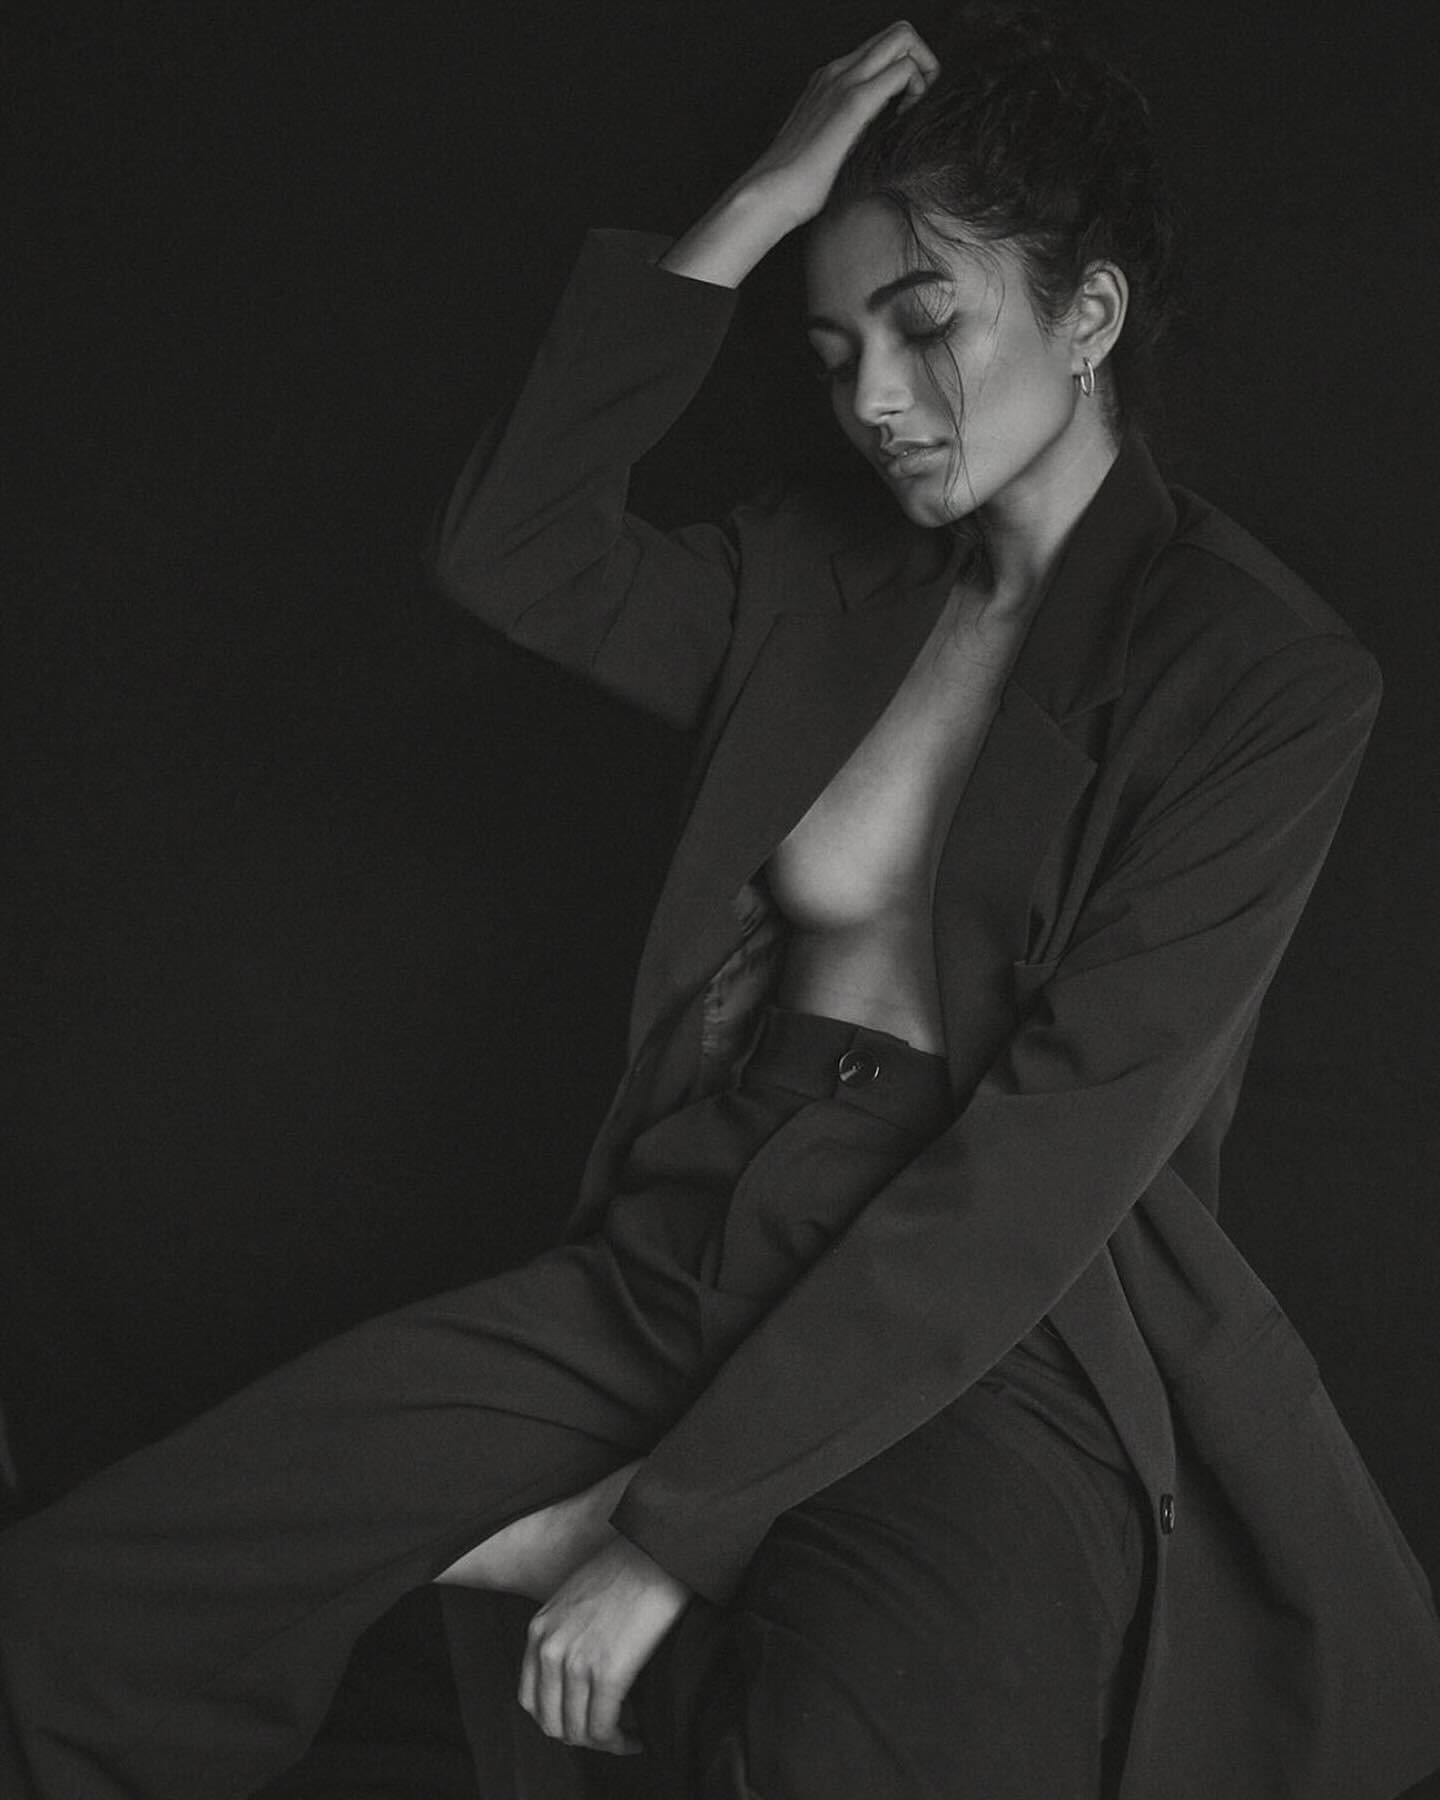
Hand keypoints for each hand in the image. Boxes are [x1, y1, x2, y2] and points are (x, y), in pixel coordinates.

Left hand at [518, 1535, 690, 1754]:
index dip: (558, 1720)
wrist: (656, 1552)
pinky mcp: (608, 1671)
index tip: (584, 1722)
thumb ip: (565, 1632)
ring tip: (626, 1739)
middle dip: (581, 1737)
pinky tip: (638, 1738)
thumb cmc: (626, 1569)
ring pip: (578, 1732)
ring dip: (603, 1744)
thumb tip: (579, 1669)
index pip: (531, 1700)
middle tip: (609, 1735)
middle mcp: (550, 1649)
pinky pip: (604, 1728)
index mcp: (539, 1631)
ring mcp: (576, 1662)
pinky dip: (620, 1742)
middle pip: (552, 1722)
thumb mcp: (575, 1598)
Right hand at [661, 21, 939, 288]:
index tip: (907, 106)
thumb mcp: (827, 144)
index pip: (882, 47)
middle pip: (898, 33)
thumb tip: (874, 139)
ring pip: (902, 39)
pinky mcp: (853, 104)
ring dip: (923, 69)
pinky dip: (917, 90)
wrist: (769, 193)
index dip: (907, 67)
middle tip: (920, 101)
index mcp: (830, 79)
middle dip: (923, 59)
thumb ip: (848, 130)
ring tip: (913, 112)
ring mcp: (844, 82)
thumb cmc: (797, 182)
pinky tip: (903, 123)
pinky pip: (902, 71)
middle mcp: (837, 71)